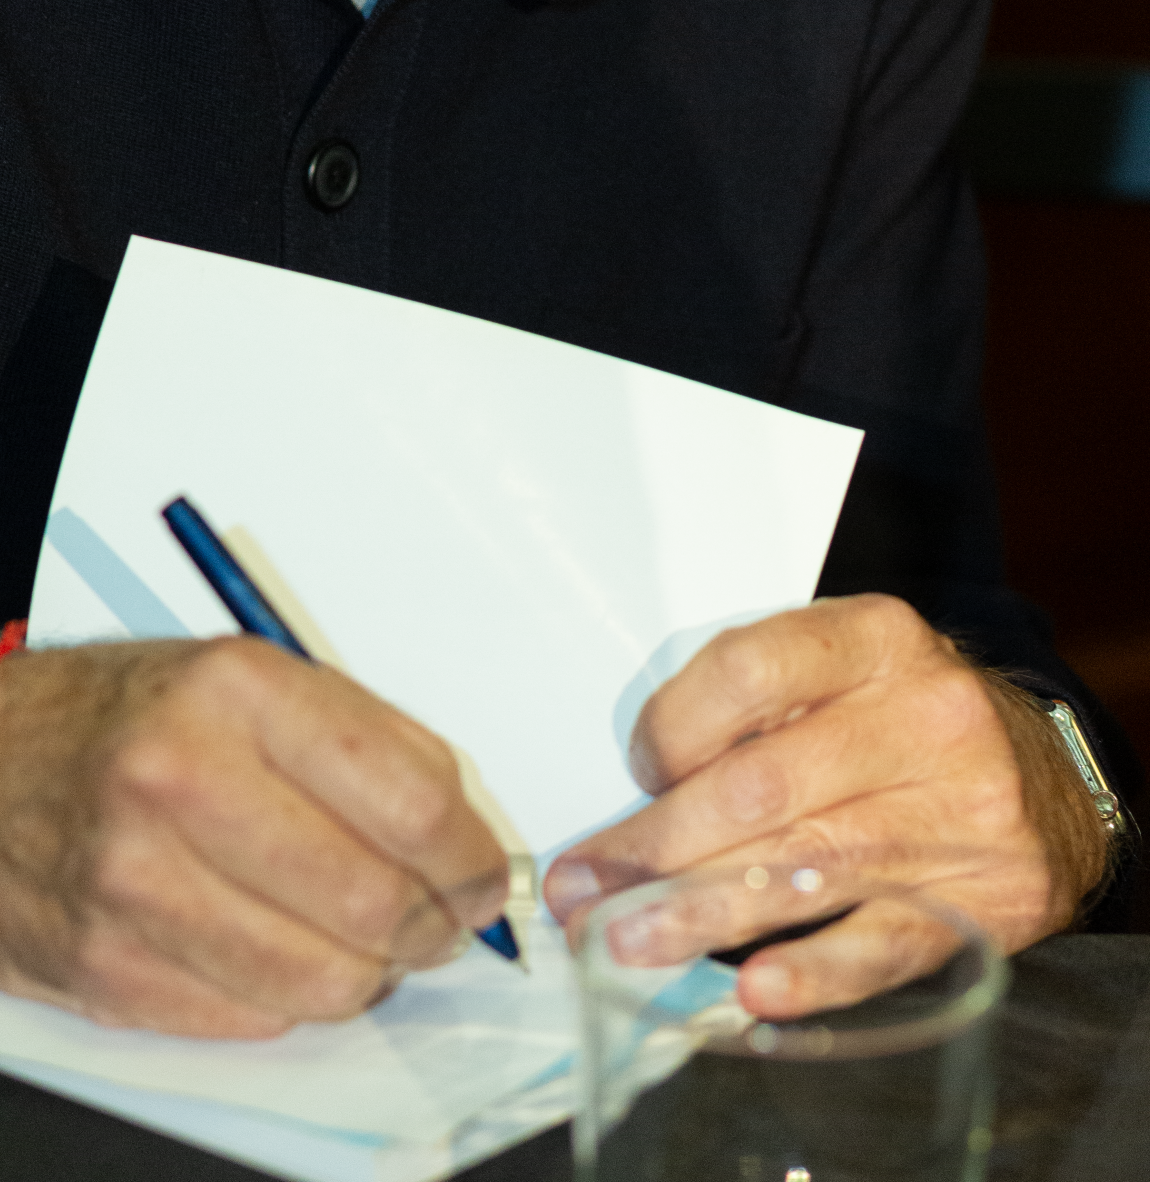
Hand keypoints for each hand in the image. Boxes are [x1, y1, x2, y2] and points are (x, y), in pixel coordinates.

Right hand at [0, 632, 508, 1036]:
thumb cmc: (105, 718)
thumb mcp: (232, 674)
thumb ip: (349, 738)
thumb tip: (461, 826)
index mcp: (231, 689)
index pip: (408, 795)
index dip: (470, 852)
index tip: (483, 869)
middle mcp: (182, 783)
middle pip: (376, 898)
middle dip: (435, 924)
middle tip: (440, 917)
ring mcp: (139, 889)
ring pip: (327, 980)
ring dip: (370, 972)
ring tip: (362, 936)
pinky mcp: (110, 977)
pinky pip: (256, 1021)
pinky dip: (291, 999)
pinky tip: (279, 952)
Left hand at [542, 595, 1110, 1014]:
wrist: (1049, 782)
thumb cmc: (905, 722)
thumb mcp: (847, 672)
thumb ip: (758, 709)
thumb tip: (639, 791)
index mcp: (876, 639)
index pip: (750, 670)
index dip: (673, 727)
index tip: (632, 774)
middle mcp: (924, 717)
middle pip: (765, 786)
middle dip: (657, 847)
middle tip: (582, 892)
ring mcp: (961, 813)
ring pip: (809, 868)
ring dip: (700, 913)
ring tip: (623, 942)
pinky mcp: (985, 906)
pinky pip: (884, 942)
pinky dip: (815, 971)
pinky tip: (754, 990)